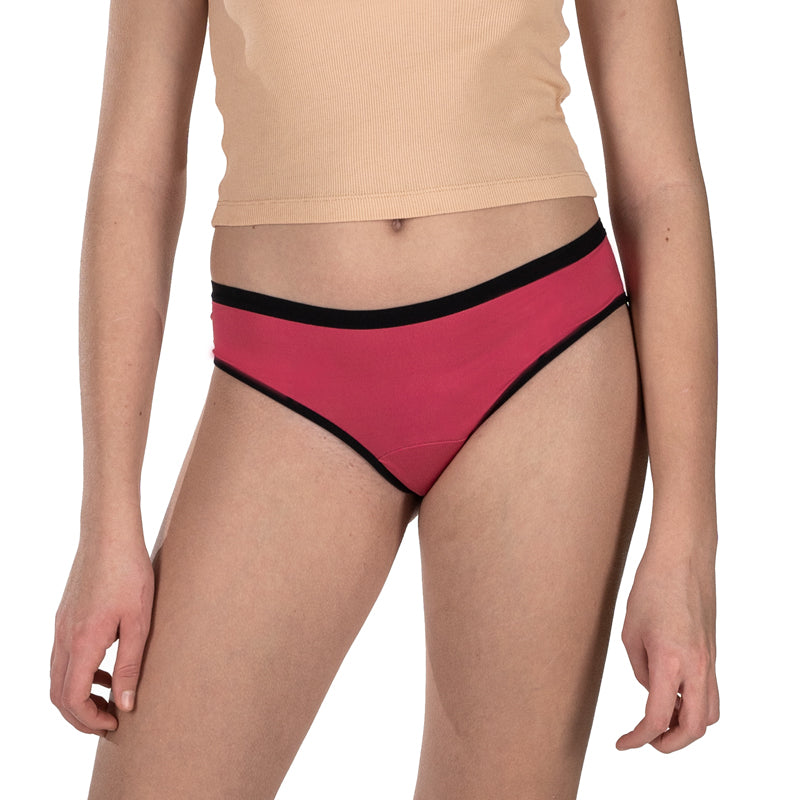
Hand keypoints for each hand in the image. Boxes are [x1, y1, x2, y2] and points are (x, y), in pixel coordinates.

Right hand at [50, 520, 153, 735]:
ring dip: (79, 693)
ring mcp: (61, 625)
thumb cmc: (130, 573)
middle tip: (109, 721)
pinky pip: (64, 655)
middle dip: (80, 714)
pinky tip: (108, 666)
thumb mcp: (140, 622)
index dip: (89, 719)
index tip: (113, 724)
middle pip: (58, 693)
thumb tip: (126, 704)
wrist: (109, 534)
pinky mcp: (66, 615)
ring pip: (58, 675)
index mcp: (83, 642)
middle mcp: (64, 637)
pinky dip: (80, 671)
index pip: (72, 698)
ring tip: (112, 695)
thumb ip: (132, 664)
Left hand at [616, 535, 719, 752]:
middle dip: (671, 744)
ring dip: (688, 727)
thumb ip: (640, 670)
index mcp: (670, 660)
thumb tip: (652, 692)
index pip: (657, 717)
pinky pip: (711, 691)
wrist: (681, 559)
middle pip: (696, 728)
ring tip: (661, 721)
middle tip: (646, 741)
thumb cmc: (650, 588)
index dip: (638, 738)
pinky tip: (673, 696)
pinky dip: (695, 705)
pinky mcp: (712, 652)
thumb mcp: (630, 632)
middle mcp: (696, 665)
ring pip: (711, 713)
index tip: (623, 744)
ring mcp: (709, 660)